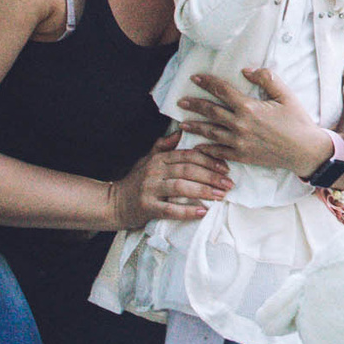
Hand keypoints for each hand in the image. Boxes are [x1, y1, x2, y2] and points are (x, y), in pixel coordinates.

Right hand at [110, 131, 232, 227]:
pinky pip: (171, 209)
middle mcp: (154, 171)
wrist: (114, 202)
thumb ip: (164, 146)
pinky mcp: (147, 207)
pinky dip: (188, 211)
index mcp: (159, 158)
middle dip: (211, 176)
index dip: (209, 160)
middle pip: (188, 170)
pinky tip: (203, 212)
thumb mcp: (148, 159)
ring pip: (181, 187)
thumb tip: (180, 131)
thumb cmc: (136, 181)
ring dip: (204, 191)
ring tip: (221, 196)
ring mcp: (150, 189)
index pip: (188, 155)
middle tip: (229, 184)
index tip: (226, 168)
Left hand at [175, 67, 331, 172]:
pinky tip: (198, 146)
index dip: (208, 83)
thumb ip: (267, 79)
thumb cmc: (297, 121)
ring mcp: (239, 142)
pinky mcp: (242, 156)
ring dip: (195, 127)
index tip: (195, 78)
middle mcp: (240, 125)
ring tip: (183, 124)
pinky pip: (219, 152)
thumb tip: (246, 71)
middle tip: (181, 101)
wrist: (305, 150)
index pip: (222, 91)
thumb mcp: (285, 95)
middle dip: (194, 105)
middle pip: (211, 111)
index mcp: (249, 107)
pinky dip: (207, 149)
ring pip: (211, 132)